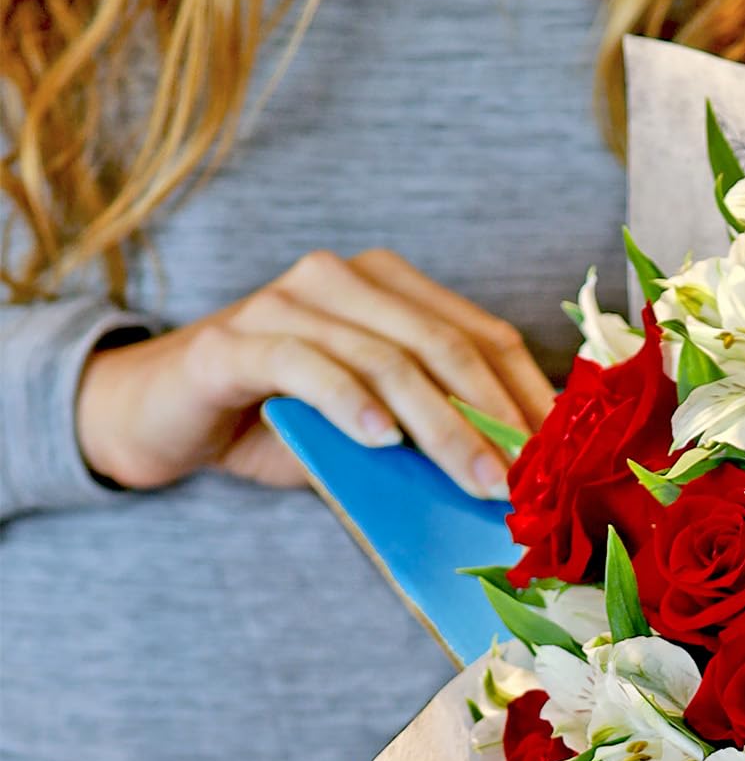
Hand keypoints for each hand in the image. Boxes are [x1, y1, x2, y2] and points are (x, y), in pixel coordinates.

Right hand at [75, 249, 555, 495]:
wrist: (165, 417)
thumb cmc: (280, 420)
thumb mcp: (371, 426)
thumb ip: (430, 432)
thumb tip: (515, 478)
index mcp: (389, 286)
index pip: (481, 335)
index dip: (529, 394)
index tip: (563, 456)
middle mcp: (341, 279)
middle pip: (443, 345)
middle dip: (494, 418)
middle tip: (525, 482)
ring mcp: (285, 302)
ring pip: (386, 359)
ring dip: (441, 426)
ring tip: (476, 480)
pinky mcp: (235, 341)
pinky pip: (307, 366)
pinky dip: (351, 403)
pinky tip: (382, 441)